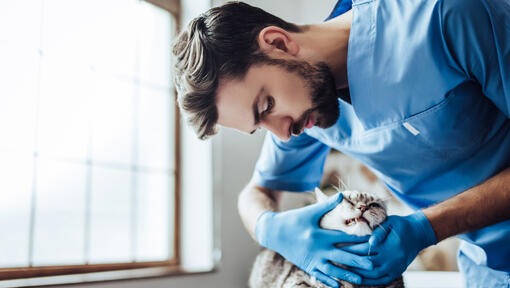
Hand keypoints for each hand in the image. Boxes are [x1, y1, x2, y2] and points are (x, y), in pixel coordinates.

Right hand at [255, 193, 372, 287]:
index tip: (372, 241)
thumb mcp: (309, 212)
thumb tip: (341, 196)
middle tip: (373, 265)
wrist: (273, 232)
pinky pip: (319, 276)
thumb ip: (326, 206)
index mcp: (319, 235)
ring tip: (361, 280)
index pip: (343, 238)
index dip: (358, 239)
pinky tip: (339, 286)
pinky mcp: (306, 265)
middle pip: (341, 256)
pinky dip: (329, 281)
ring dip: (347, 275)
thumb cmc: (293, 220)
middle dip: (357, 261)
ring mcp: (311, 259)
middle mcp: (317, 249)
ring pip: (333, 270)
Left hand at [347, 211, 436, 284]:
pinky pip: (382, 280)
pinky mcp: (397, 272)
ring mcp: (395, 267)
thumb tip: (369, 242)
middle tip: (336, 260)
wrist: (418, 233)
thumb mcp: (390, 222)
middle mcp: (392, 258)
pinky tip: (359, 279)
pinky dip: (370, 281)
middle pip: (367, 263)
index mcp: (389, 245)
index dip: (350, 249)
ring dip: (358, 274)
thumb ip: (379, 232)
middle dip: (351, 262)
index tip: (338, 247)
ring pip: (373, 275)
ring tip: (344, 270)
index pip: (365, 249)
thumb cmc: (400, 225)